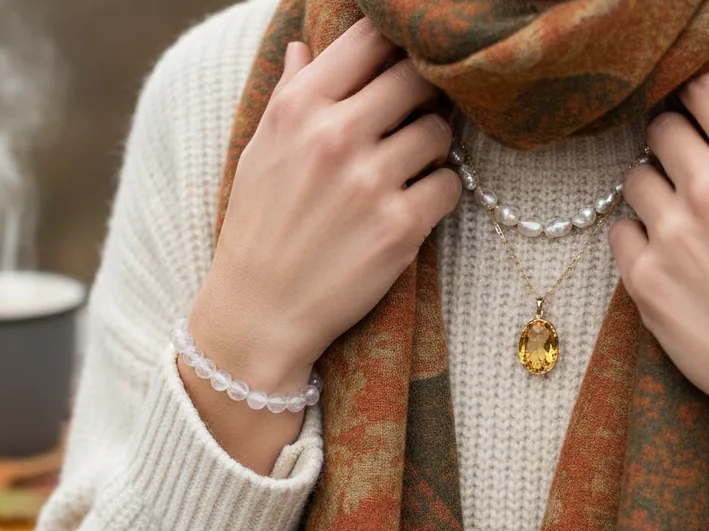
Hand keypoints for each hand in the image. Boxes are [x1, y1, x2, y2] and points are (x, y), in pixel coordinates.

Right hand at [192, 16, 460, 389]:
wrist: (259, 312)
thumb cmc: (259, 227)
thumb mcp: (261, 151)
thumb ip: (291, 93)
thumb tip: (303, 45)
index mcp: (299, 108)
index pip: (370, 39)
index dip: (395, 45)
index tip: (400, 62)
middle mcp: (335, 136)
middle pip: (416, 77)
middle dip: (422, 94)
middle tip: (413, 118)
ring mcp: (371, 182)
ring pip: (440, 131)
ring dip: (433, 147)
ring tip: (408, 169)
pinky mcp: (401, 227)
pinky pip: (450, 185)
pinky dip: (438, 193)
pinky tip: (413, 206)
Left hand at [609, 72, 708, 528]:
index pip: (705, 91)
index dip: (700, 98)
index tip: (703, 116)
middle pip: (662, 129)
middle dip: (674, 142)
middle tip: (689, 170)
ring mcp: (671, 232)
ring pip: (634, 178)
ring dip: (653, 189)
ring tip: (679, 219)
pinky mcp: (643, 275)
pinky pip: (619, 232)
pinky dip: (637, 238)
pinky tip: (666, 256)